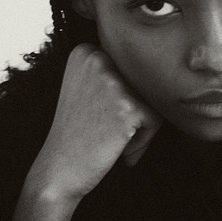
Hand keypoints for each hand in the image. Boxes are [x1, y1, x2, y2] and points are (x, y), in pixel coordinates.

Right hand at [29, 43, 162, 200]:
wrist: (58, 169)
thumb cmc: (77, 135)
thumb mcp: (87, 89)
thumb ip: (115, 72)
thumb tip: (163, 66)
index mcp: (86, 51)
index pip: (130, 69)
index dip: (123, 99)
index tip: (99, 116)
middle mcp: (97, 58)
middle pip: (143, 84)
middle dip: (134, 113)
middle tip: (107, 133)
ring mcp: (112, 81)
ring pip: (152, 101)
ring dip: (139, 128)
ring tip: (112, 141)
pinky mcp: (127, 106)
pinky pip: (155, 121)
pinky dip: (142, 141)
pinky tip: (118, 150)